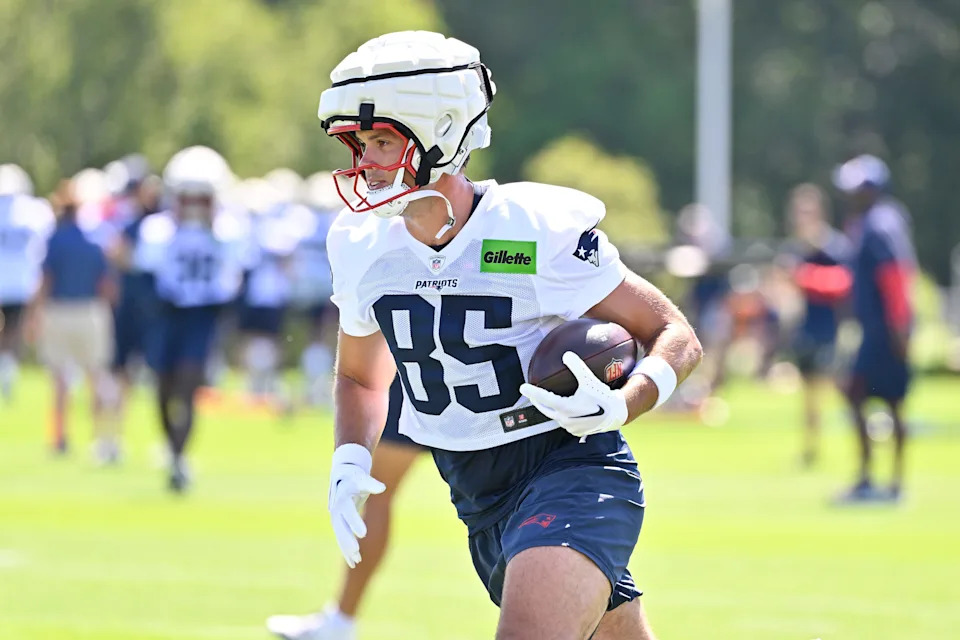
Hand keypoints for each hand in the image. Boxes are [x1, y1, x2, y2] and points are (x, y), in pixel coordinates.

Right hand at [328, 444, 385, 567]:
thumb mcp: (363, 479)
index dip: (355, 523)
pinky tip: (354, 562)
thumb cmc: (356, 478)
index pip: (349, 513)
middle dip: (348, 541)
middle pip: (341, 528)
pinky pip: (342, 539)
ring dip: (347, 550)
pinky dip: (347, 551)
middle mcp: (336, 511)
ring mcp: (336, 518)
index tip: (363, 534)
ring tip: (357, 562)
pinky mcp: (339, 524)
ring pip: (341, 537)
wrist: (343, 477)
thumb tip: (382, 488)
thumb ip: (372, 484)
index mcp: (342, 500)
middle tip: (357, 552)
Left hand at [520, 351, 628, 437]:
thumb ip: (577, 367)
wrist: (616, 415)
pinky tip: (564, 409)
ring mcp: (569, 427)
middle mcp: (565, 419)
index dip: (531, 392)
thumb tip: (566, 354)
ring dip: (550, 408)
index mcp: (565, 407)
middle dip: (537, 401)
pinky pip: (564, 422)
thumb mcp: (589, 380)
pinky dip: (561, 414)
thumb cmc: (603, 397)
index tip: (522, 387)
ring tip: (547, 401)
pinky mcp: (576, 431)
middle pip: (545, 409)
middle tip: (531, 394)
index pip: (543, 398)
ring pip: (554, 416)